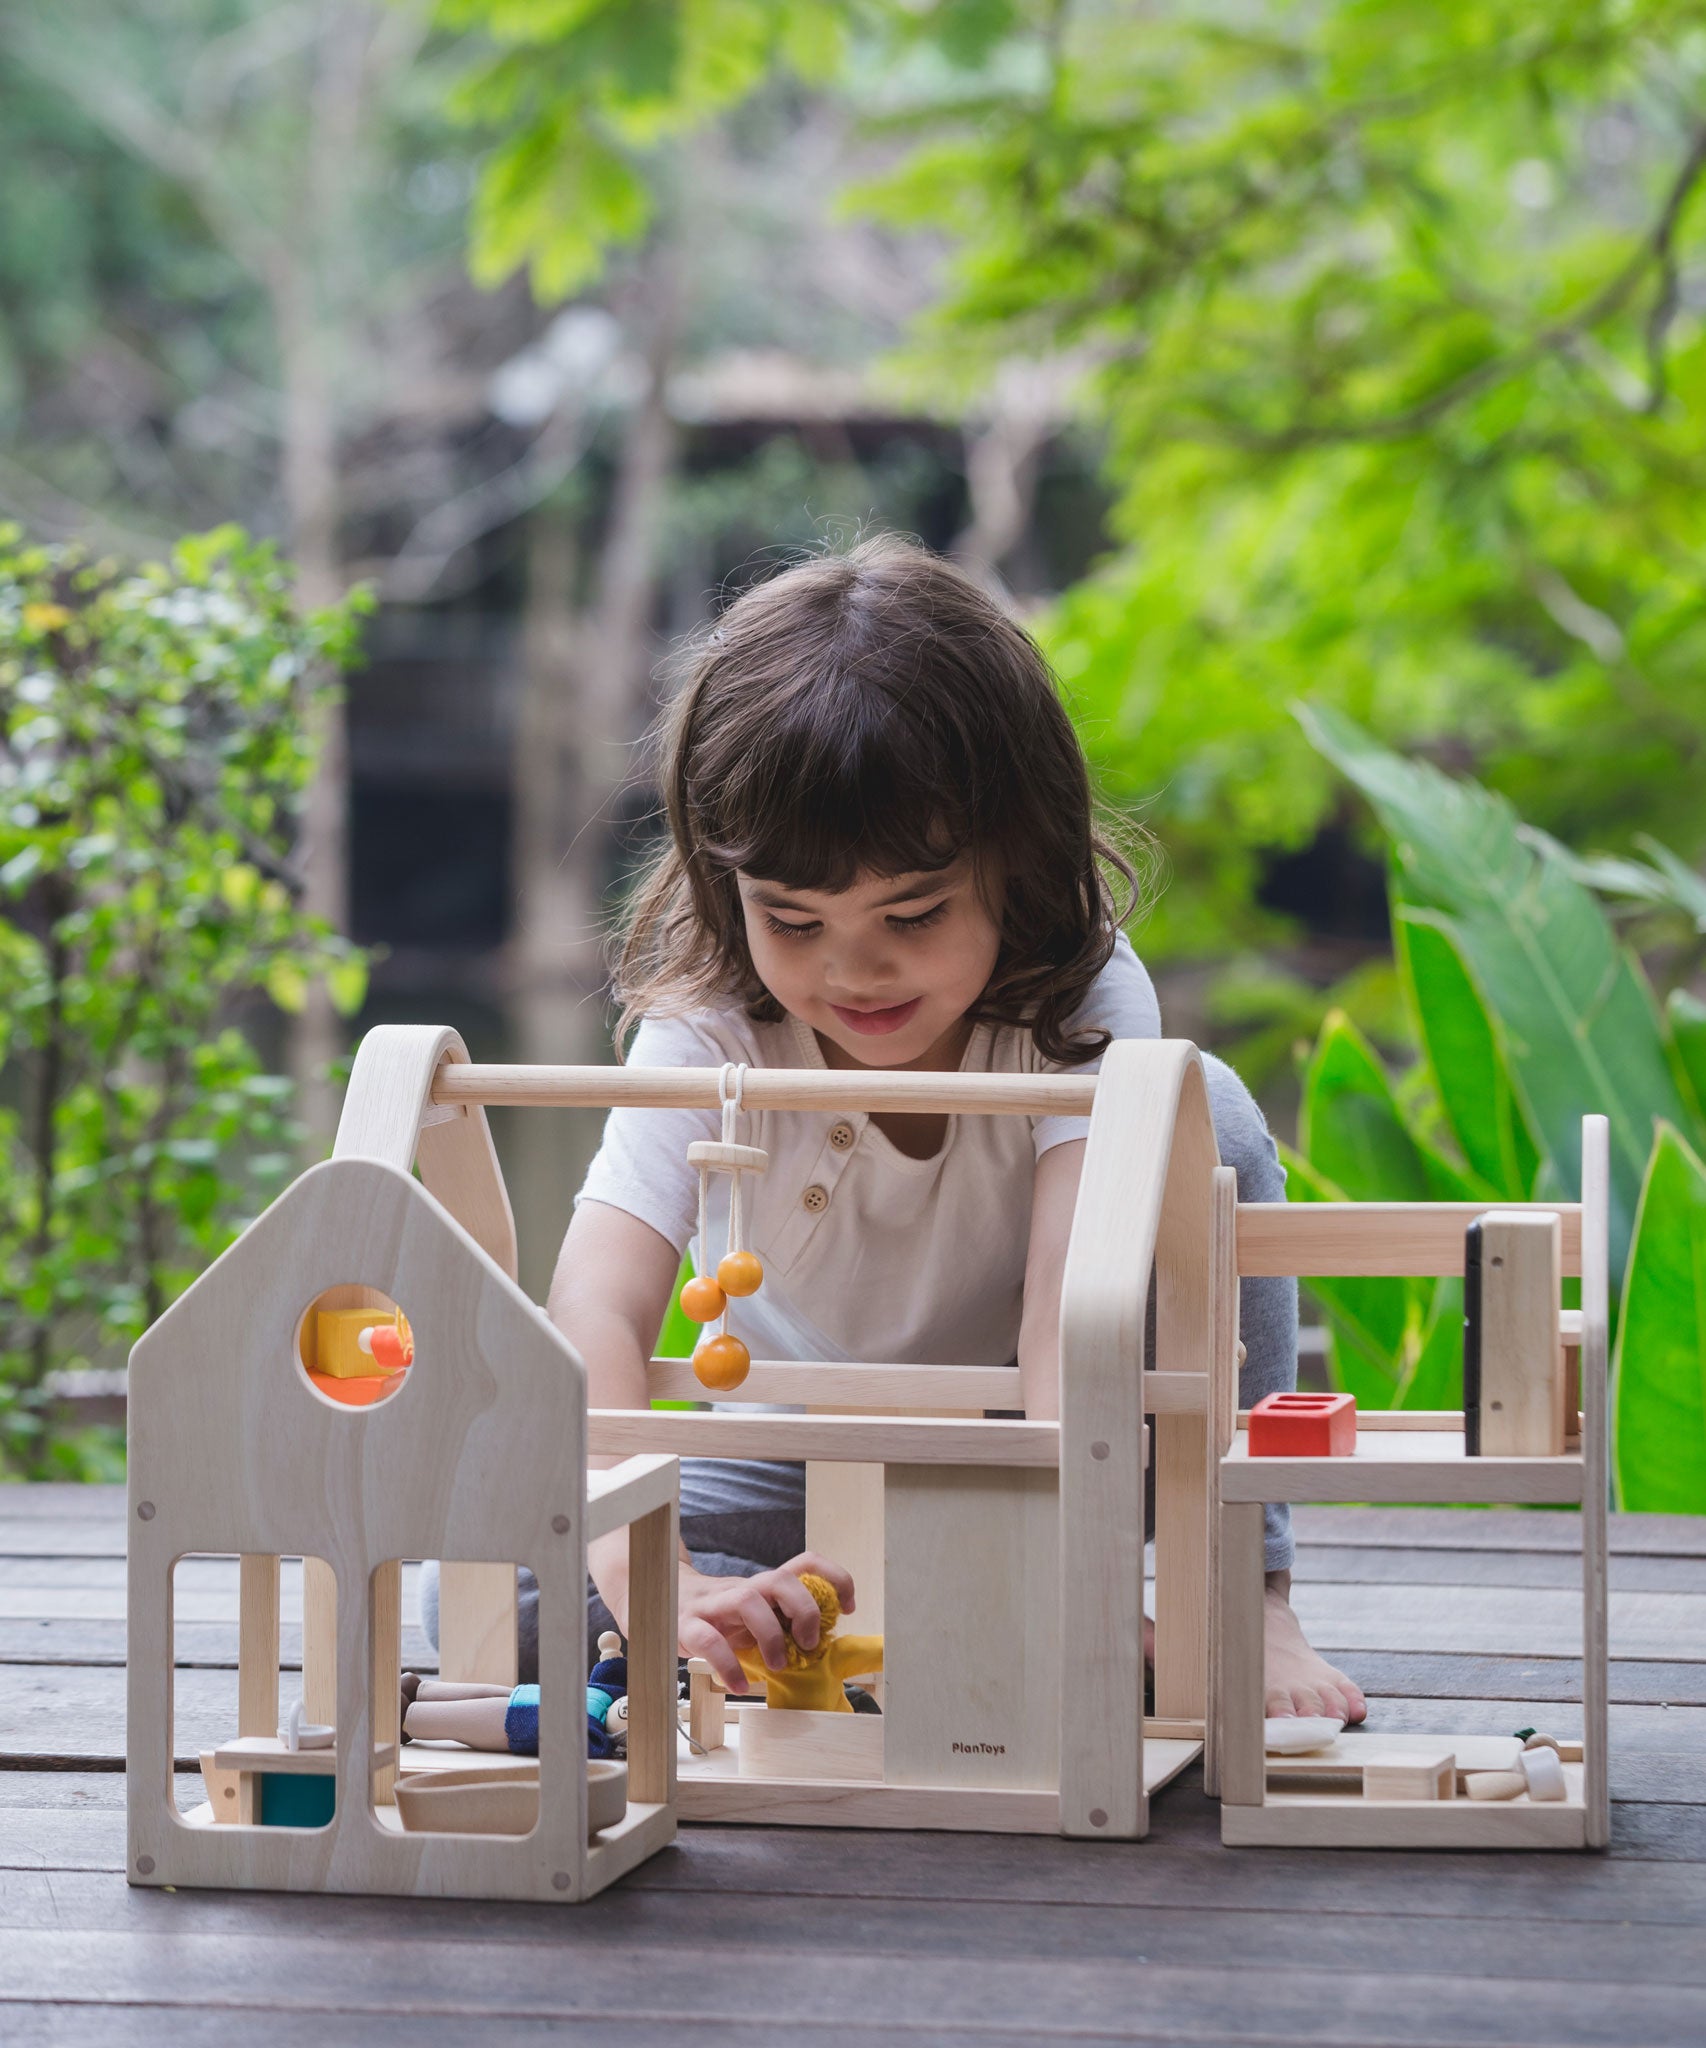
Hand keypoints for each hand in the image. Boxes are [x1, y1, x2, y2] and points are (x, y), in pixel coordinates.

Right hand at [678, 1551, 854, 1691]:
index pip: (804, 1563)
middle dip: (804, 1609)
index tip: (847, 1608)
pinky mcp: (686, 1625)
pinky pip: (708, 1640)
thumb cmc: (717, 1616)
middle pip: (780, 1578)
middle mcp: (741, 1589)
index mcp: (762, 1587)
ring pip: (747, 1600)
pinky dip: (727, 1665)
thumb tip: (820, 1645)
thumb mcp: (753, 1617)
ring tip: (776, 1666)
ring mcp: (713, 1605)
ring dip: (770, 1635)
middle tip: (808, 1643)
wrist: (659, 1599)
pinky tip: (738, 1685)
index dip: (834, 1578)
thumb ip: (781, 1623)